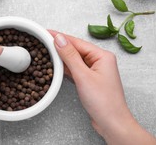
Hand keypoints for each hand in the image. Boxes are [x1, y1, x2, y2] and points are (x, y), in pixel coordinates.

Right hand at [49, 30, 155, 144]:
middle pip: (76, 49)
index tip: (47, 32)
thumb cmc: (104, 102)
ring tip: (47, 50)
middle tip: (43, 40)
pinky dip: (66, 67)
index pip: (77, 42)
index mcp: (102, 56)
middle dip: (60, 45)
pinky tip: (56, 65)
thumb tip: (59, 39)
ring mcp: (95, 71)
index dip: (61, 37)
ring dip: (62, 56)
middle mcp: (100, 61)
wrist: (112, 124)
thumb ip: (70, 56)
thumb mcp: (83, 76)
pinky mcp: (90, 80)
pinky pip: (76, 69)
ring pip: (75, 59)